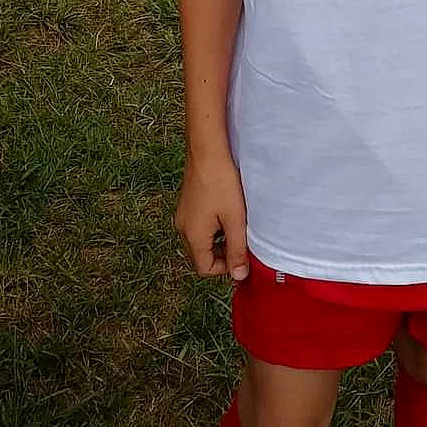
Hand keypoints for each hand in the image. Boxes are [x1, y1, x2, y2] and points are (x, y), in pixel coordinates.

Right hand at [175, 154, 248, 279]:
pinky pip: (199, 226)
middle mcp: (183, 229)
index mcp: (193, 237)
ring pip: (202, 240)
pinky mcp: (187, 205)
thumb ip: (237, 250)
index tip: (242, 252)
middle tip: (241, 236)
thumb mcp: (235, 219)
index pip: (205, 269)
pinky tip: (226, 209)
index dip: (226, 267)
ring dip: (219, 238)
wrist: (207, 151)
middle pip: (202, 255)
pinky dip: (213, 225)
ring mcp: (183, 216)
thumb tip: (238, 276)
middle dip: (223, 252)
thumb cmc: (222, 183)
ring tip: (235, 220)